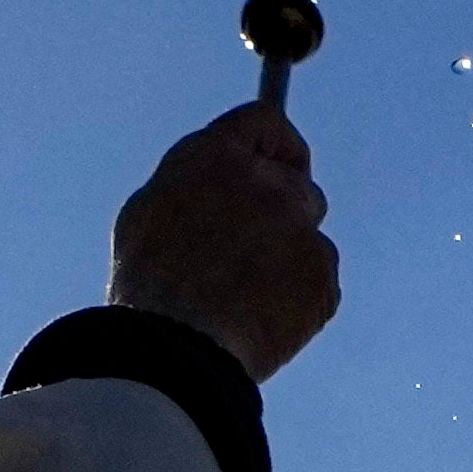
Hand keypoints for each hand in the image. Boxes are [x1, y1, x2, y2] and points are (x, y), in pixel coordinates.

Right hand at [111, 100, 338, 381]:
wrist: (177, 348)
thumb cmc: (150, 286)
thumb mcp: (152, 211)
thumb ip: (198, 182)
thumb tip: (224, 177)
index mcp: (217, 158)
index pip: (265, 123)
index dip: (276, 145)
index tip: (282, 164)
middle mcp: (267, 183)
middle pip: (299, 185)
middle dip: (285, 213)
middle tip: (256, 250)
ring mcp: (301, 228)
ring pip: (309, 237)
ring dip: (289, 259)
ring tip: (244, 297)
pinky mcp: (322, 273)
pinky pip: (319, 281)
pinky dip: (300, 300)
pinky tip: (261, 321)